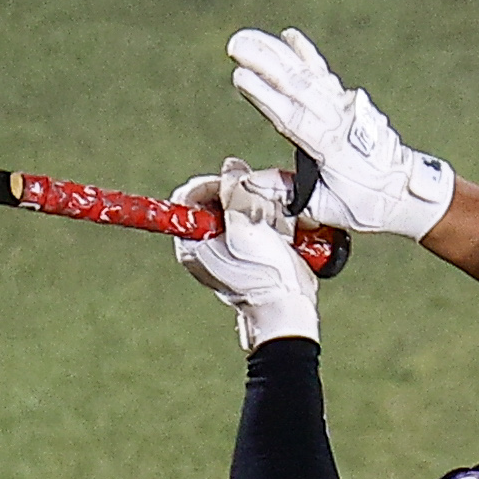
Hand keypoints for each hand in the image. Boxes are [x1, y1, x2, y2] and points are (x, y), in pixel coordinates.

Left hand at [173, 162, 319, 347]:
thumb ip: (234, 193)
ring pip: (242, 206)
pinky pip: (260, 221)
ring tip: (277, 224)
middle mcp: (207, 243)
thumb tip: (230, 167)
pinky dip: (273, 220)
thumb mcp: (244, 228)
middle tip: (263, 209)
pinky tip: (285, 232)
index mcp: (193, 241)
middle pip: (218, 198)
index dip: (212, 185)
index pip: (188, 196)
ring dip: (263, 208)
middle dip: (244, 196)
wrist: (290, 312)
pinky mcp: (253, 250)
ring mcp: (231, 247)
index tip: (236, 188)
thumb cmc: (264, 277)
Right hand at [227, 28, 453, 239]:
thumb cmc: (368, 204)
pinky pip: (323, 73)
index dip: (265, 97)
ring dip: (275, 53)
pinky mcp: (347, 102)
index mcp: (332, 147)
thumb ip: (288, 192)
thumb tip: (249, 181)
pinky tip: (289, 37)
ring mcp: (344, 106)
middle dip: (264, 62)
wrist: (407, 189)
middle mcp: (339, 119)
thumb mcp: (327, 208)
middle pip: (297, 85)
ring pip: (306, 74)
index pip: (293, 117)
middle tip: (235, 45)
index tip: (240, 77)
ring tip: (247, 38)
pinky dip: (306, 54)